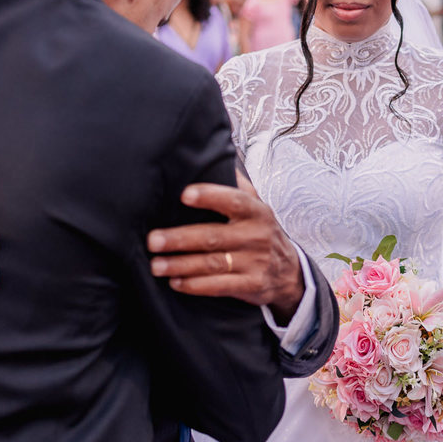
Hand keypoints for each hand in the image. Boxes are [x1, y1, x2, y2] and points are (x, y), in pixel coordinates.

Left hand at [147, 177, 303, 321]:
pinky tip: (174, 282)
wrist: (289, 272)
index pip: (233, 200)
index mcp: (256, 211)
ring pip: (212, 263)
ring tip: (156, 265)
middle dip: (180, 239)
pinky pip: (219, 286)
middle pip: (213, 236)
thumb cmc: (260, 232)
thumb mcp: (256, 206)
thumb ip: (236, 186)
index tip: (184, 195)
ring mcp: (255, 262)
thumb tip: (214, 155)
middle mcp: (256, 235)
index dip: (209, 196)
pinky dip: (195, 285)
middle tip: (153, 240)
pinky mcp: (251, 285)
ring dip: (181, 264)